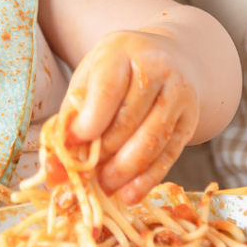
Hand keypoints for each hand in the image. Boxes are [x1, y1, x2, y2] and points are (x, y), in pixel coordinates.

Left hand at [55, 30, 199, 204]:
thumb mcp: (90, 75)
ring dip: (124, 171)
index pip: (108, 90)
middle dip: (103, 154)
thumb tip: (55, 162)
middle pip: (129, 120)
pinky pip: (169, 154)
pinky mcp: (191, 119)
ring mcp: (179, 94)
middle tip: (83, 176)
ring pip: (152, 141)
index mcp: (123, 52)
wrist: (170, 56)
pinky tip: (128, 194)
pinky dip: (148, 179)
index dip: (89, 122)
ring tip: (103, 187)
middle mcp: (157, 69)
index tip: (71, 145)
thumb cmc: (118, 69)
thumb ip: (72, 113)